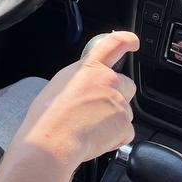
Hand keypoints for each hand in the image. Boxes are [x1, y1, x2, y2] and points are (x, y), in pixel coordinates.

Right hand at [11, 30, 139, 165]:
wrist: (53, 141)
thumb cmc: (48, 117)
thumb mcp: (60, 85)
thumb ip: (80, 80)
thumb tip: (85, 86)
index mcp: (89, 68)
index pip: (113, 44)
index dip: (126, 40)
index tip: (133, 42)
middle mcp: (108, 81)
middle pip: (126, 85)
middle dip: (117, 96)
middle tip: (98, 109)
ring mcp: (119, 102)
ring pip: (124, 111)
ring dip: (114, 119)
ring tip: (90, 129)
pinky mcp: (124, 124)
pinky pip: (125, 132)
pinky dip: (115, 138)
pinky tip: (96, 140)